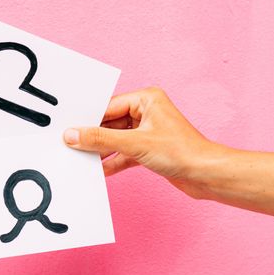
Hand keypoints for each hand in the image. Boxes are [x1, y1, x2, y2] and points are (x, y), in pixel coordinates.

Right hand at [63, 87, 273, 218]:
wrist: (207, 175)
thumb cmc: (182, 152)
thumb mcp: (135, 144)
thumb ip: (101, 140)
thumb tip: (73, 136)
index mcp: (146, 99)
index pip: (108, 107)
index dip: (87, 120)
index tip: (67, 129)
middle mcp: (147, 111)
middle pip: (110, 123)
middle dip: (93, 137)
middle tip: (68, 145)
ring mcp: (148, 131)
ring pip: (116, 139)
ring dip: (102, 151)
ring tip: (80, 160)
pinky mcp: (150, 149)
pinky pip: (124, 153)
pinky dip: (113, 162)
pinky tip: (99, 171)